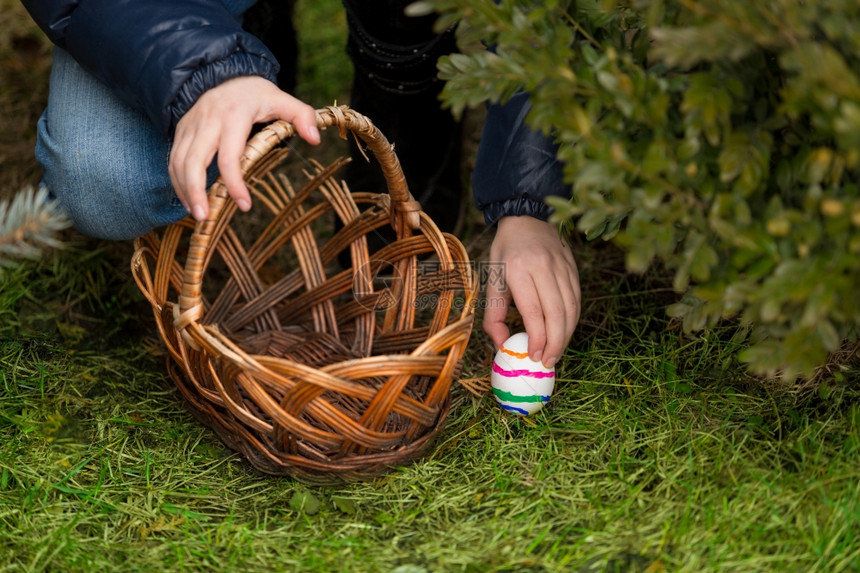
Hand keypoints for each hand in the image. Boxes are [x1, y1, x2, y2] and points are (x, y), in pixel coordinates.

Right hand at [168, 76, 320, 221]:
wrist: (221, 72)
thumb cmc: (253, 92)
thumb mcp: (280, 98)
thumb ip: (301, 116)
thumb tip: (315, 139)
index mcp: (233, 116)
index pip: (230, 156)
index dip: (235, 183)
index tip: (245, 206)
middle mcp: (207, 122)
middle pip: (194, 162)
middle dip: (196, 192)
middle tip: (205, 218)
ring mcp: (190, 127)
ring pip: (178, 163)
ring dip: (185, 191)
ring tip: (198, 214)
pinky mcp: (180, 132)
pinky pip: (173, 160)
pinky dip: (178, 182)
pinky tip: (190, 200)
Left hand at [483, 216, 580, 367]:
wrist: (527, 217)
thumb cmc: (506, 251)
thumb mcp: (492, 278)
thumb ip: (494, 314)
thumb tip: (501, 346)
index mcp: (518, 269)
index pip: (533, 310)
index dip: (537, 337)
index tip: (535, 355)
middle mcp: (543, 267)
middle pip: (556, 313)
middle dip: (555, 342)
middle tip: (548, 361)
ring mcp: (562, 266)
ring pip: (571, 308)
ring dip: (566, 335)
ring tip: (556, 352)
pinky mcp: (573, 268)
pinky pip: (577, 299)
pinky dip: (573, 320)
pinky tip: (565, 333)